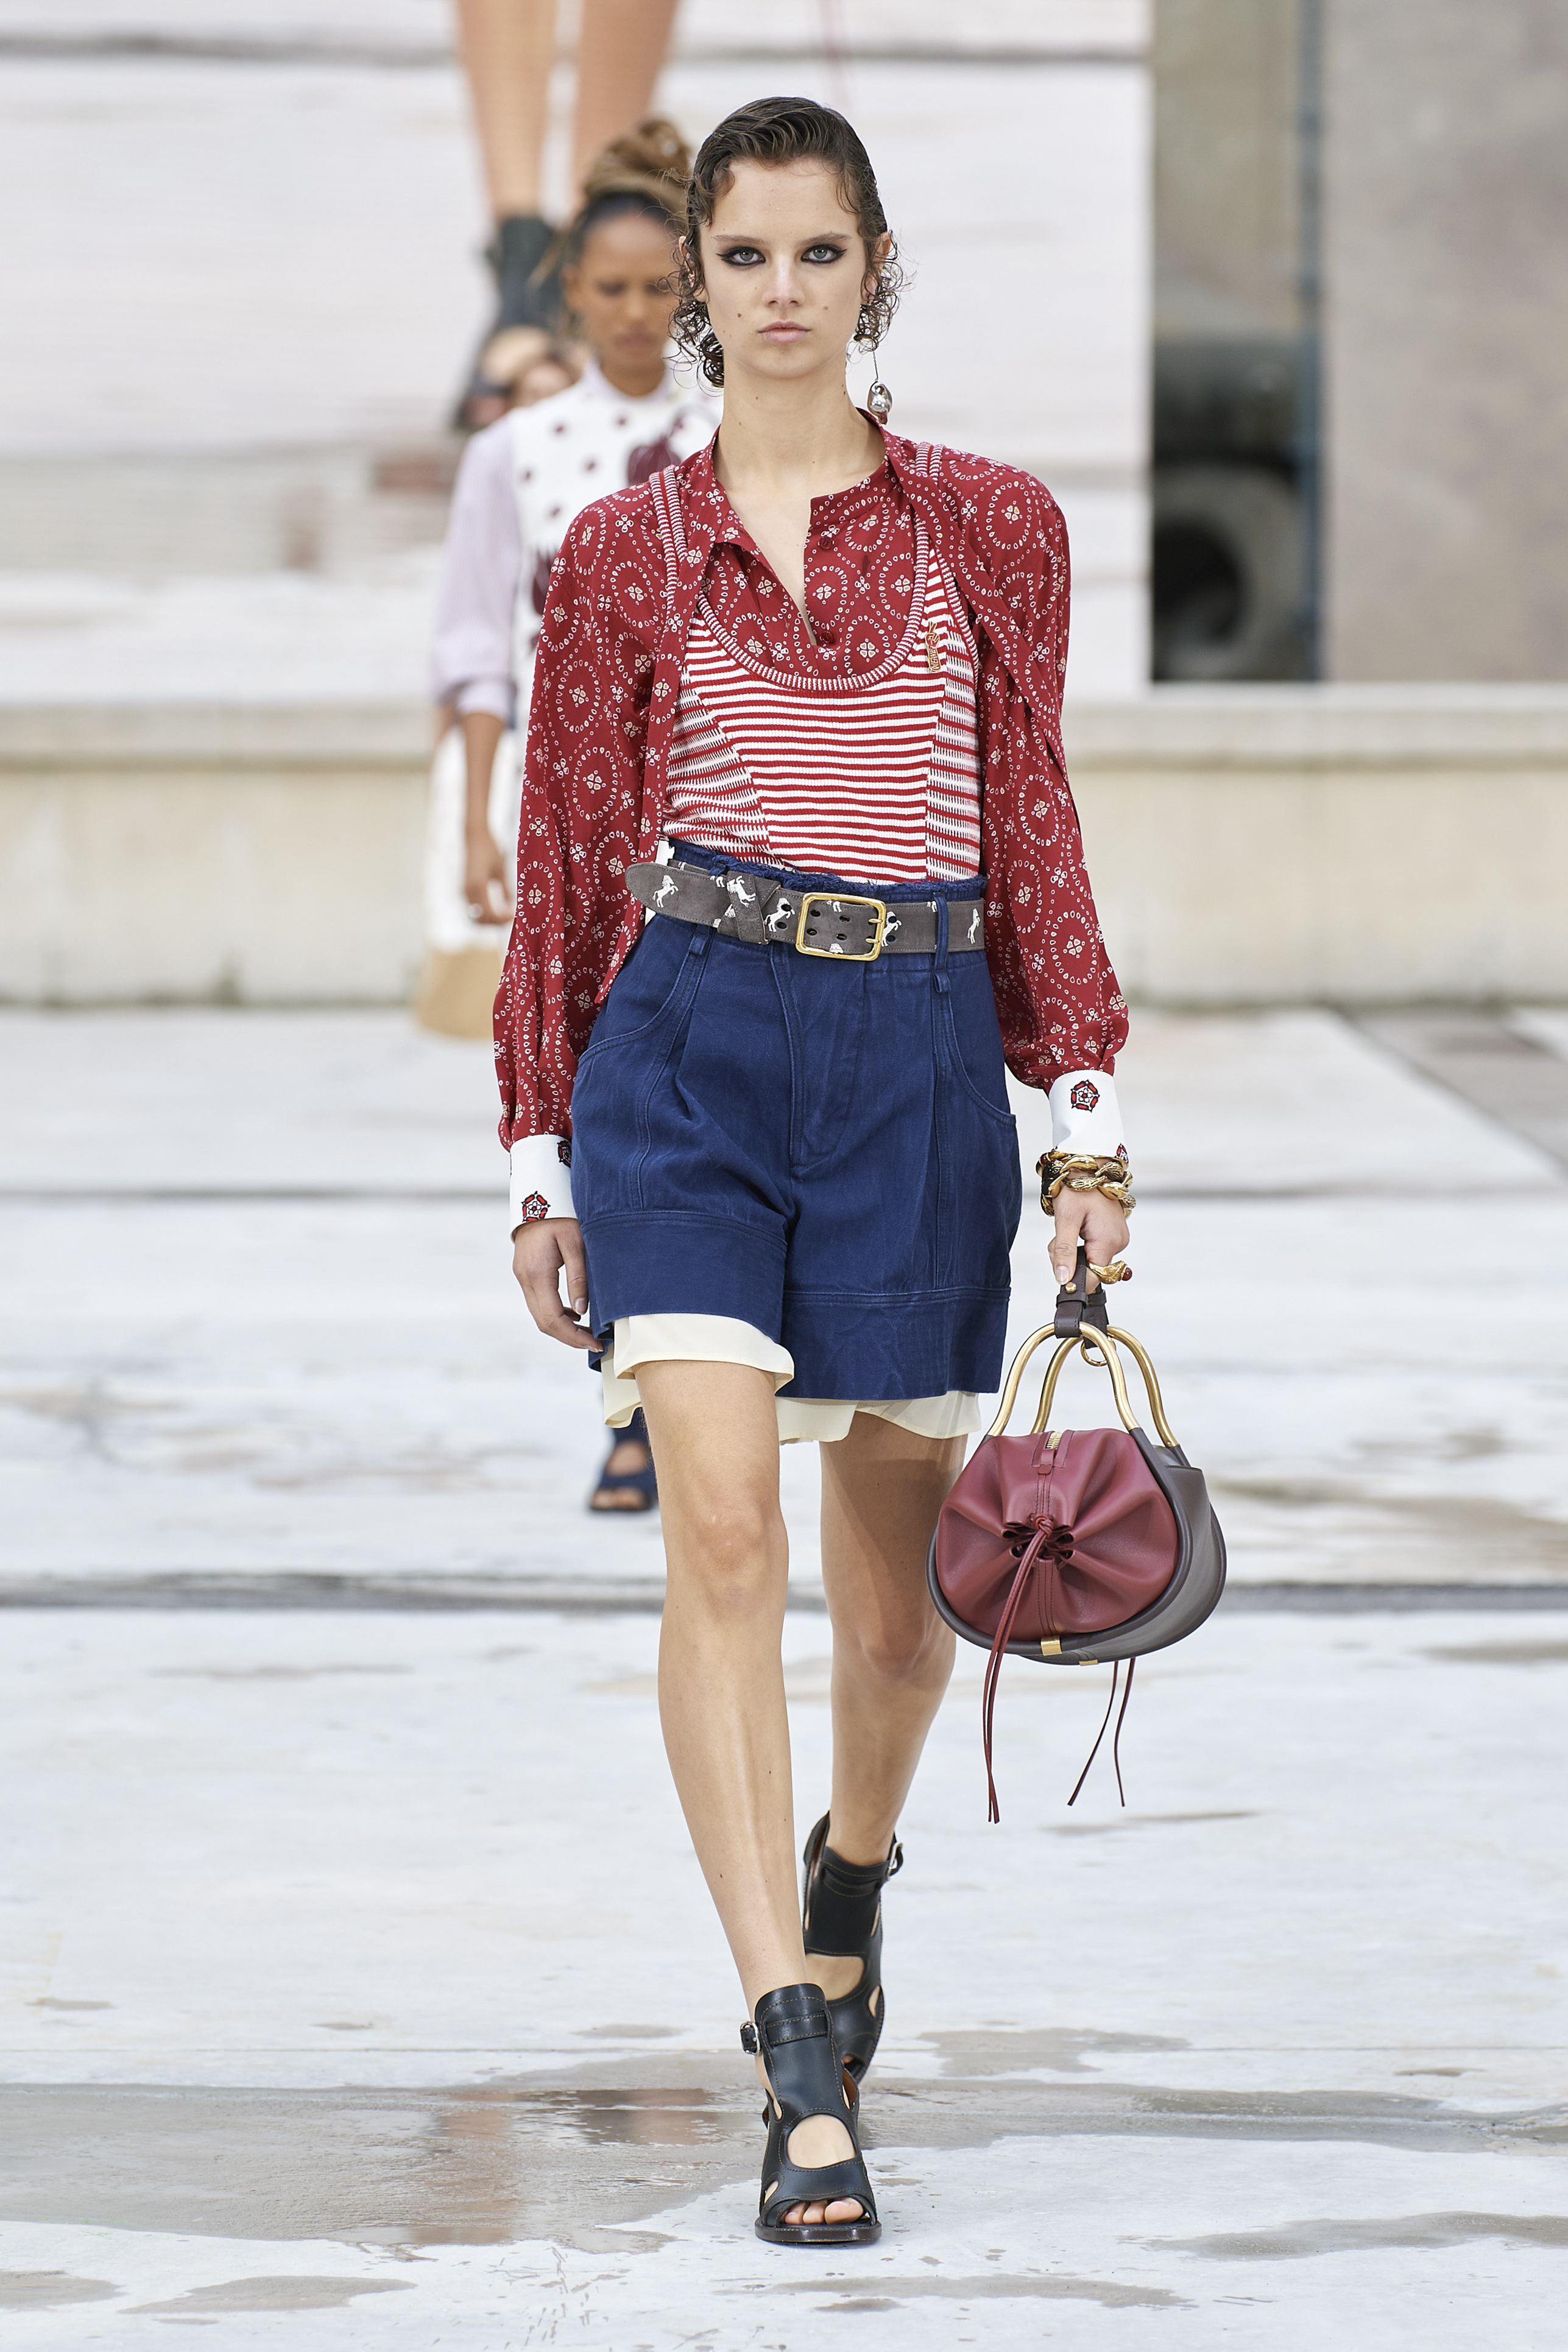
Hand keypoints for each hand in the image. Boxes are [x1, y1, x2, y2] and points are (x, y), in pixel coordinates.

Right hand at [465, 828, 513, 923]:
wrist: (474, 837)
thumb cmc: (490, 850)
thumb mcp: (501, 870)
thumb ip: (506, 891)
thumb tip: (512, 908)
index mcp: (478, 886)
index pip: (489, 913)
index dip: (502, 919)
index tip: (514, 916)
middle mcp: (467, 891)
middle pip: (480, 919)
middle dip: (495, 923)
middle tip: (510, 919)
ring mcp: (464, 891)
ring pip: (474, 917)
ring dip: (489, 920)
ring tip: (505, 915)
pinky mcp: (464, 890)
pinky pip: (473, 909)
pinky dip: (484, 914)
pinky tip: (497, 910)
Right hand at [513, 1217, 595, 1348]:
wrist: (539, 1195)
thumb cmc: (561, 1215)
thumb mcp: (575, 1243)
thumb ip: (578, 1277)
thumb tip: (583, 1311)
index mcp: (537, 1274)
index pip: (553, 1318)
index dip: (574, 1336)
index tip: (595, 1342)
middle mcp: (525, 1279)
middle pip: (544, 1322)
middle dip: (569, 1338)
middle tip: (595, 1343)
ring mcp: (523, 1277)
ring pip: (540, 1315)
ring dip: (562, 1328)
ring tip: (588, 1332)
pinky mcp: (526, 1274)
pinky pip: (539, 1303)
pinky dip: (556, 1314)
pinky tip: (575, 1313)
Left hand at [1050, 1189, 1129, 1292]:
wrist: (1087, 1168)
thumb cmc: (1077, 1187)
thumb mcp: (1065, 1220)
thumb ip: (1064, 1251)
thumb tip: (1063, 1279)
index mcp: (1108, 1241)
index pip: (1094, 1277)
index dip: (1074, 1276)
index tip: (1059, 1264)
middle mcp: (1118, 1242)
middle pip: (1091, 1269)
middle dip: (1070, 1259)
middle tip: (1060, 1237)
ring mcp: (1117, 1238)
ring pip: (1091, 1259)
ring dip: (1073, 1250)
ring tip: (1069, 1228)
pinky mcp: (1112, 1233)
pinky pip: (1094, 1248)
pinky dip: (1081, 1243)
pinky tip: (1077, 1228)